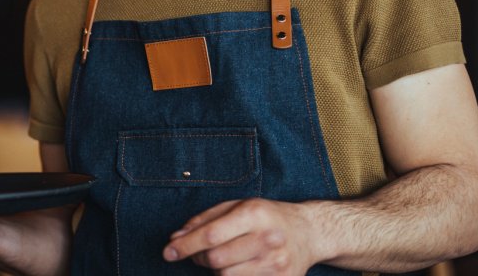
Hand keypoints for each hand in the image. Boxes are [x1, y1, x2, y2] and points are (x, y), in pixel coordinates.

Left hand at [163, 198, 324, 274]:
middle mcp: (267, 239)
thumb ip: (204, 221)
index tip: (168, 253)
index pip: (211, 235)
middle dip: (201, 258)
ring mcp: (277, 264)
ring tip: (228, 258)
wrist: (309, 232)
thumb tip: (176, 239)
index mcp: (254, 214)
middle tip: (204, 253)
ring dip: (218, 270)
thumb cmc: (266, 216)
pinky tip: (241, 267)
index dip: (185, 246)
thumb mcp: (236, 207)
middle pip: (216, 260)